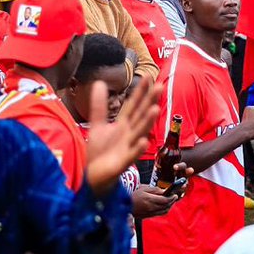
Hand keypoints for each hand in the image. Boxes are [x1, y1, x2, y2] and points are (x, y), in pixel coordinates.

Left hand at [85, 78, 159, 195]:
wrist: (93, 176)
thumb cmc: (99, 152)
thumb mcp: (97, 125)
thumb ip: (99, 105)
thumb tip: (100, 82)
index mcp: (123, 125)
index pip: (133, 105)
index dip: (140, 92)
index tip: (148, 77)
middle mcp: (128, 135)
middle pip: (141, 116)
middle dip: (150, 102)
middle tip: (160, 87)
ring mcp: (127, 148)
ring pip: (139, 133)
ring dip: (147, 122)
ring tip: (155, 109)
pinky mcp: (122, 163)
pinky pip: (132, 155)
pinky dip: (138, 149)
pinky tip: (144, 141)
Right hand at [132, 186, 176, 218]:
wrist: (123, 205)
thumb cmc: (132, 194)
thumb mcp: (143, 188)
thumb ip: (155, 190)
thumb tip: (164, 191)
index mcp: (150, 200)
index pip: (165, 200)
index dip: (172, 198)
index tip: (175, 194)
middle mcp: (151, 208)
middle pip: (166, 206)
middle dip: (172, 202)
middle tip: (175, 197)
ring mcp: (149, 213)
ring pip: (164, 211)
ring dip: (169, 206)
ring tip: (171, 201)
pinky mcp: (148, 216)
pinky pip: (160, 214)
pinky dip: (164, 210)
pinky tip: (165, 206)